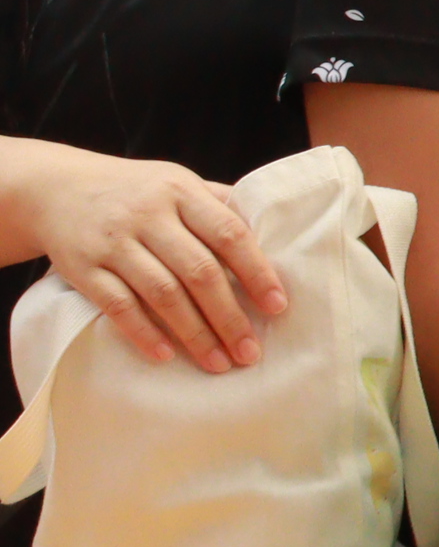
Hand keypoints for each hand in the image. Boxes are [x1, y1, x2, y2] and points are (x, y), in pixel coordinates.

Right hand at [22, 147, 285, 373]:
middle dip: (229, 316)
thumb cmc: (134, 191)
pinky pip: (117, 305)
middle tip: (250, 352)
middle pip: (199, 271)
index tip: (277, 307)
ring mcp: (113, 241)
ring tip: (218, 363)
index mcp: (180, 191)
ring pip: (162, 293)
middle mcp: (148, 215)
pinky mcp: (82, 267)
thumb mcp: (177, 183)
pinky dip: (143, 333)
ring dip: (194, 333)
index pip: (229, 233)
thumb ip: (219, 206)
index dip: (257, 272)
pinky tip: (167, 356)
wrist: (54, 188)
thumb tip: (274, 238)